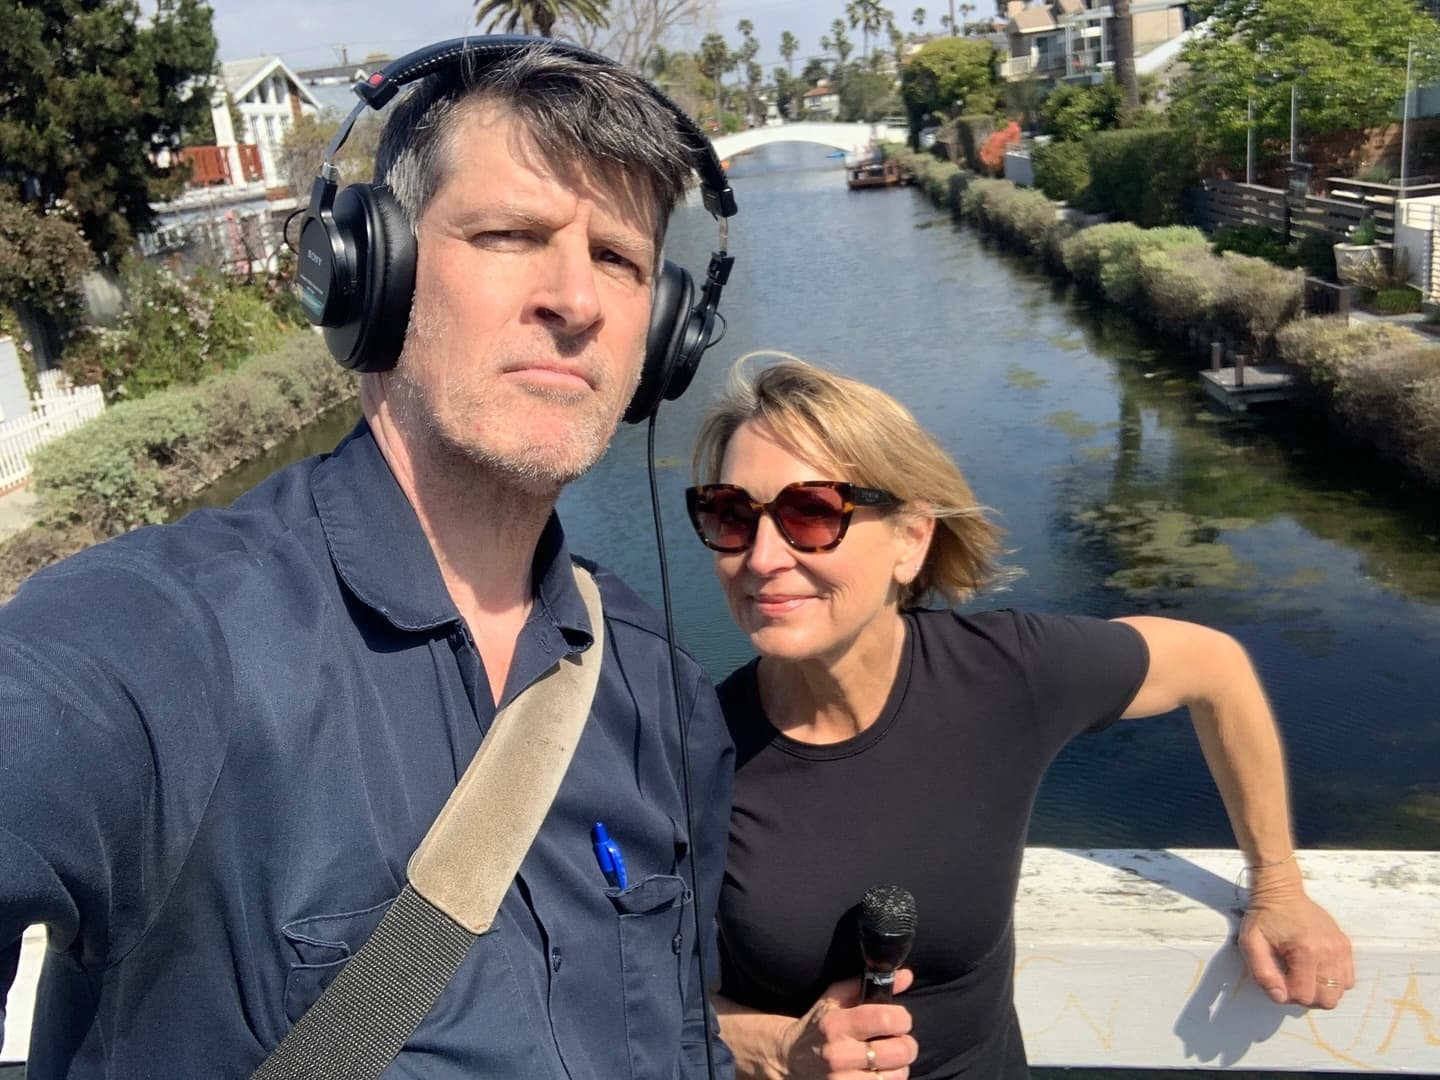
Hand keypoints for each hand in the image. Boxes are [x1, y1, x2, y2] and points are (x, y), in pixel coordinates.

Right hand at [776, 970, 918, 1078]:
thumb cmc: (819, 1024)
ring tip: (888, 1060)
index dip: (903, 1018)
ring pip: (896, 1076)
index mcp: (836, 1023)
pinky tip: (878, 1073)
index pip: (885, 1018)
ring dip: (900, 1067)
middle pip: (898, 1051)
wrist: (790, 1059)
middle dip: (907, 1045)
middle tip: (900, 1042)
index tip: (901, 1020)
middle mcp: (837, 1054)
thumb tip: (906, 976)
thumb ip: (870, 985)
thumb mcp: (836, 998)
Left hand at [1241, 889, 1353, 1008]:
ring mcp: (1340, 948)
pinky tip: (1315, 969)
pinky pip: (1348, 978)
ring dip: (1321, 990)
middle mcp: (1329, 951)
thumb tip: (1280, 998)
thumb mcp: (1251, 943)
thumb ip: (1263, 974)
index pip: (1305, 996)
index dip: (1288, 995)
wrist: (1281, 892)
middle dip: (1308, 997)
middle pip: (1328, 999)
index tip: (1277, 979)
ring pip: (1340, 991)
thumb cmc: (1263, 917)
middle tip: (1291, 980)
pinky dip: (1333, 981)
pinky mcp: (1345, 945)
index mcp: (1306, 951)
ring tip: (1303, 975)